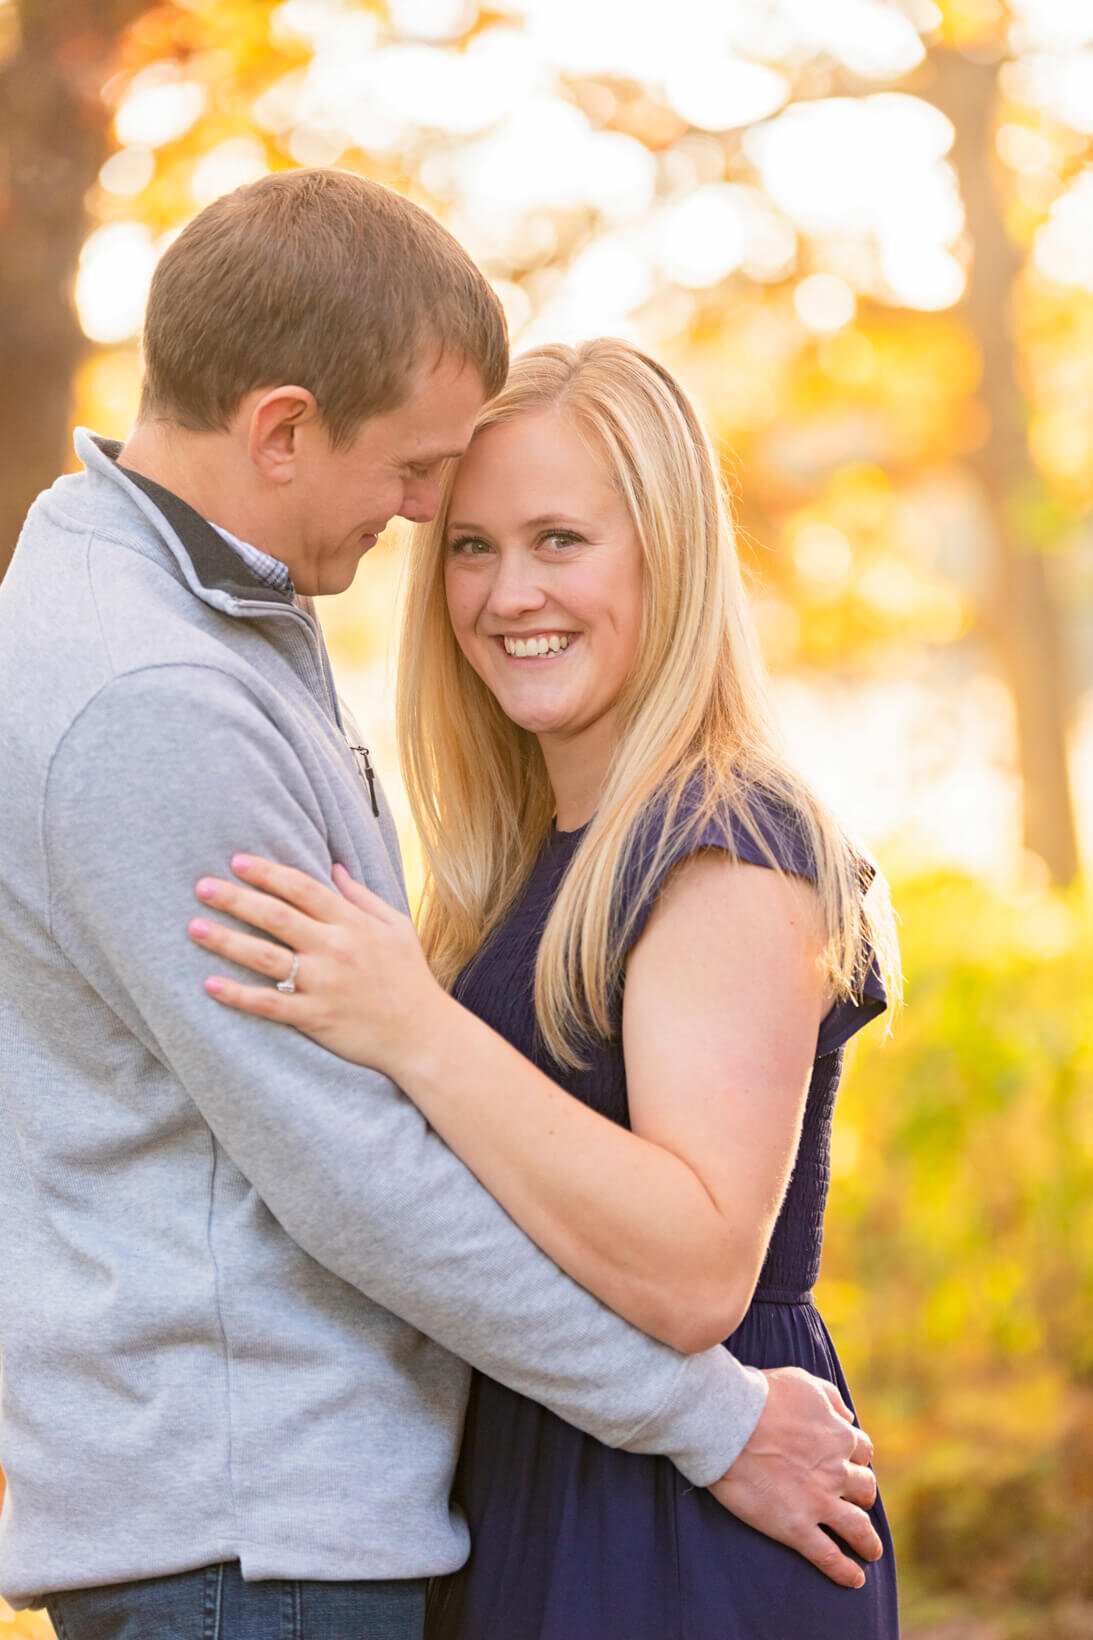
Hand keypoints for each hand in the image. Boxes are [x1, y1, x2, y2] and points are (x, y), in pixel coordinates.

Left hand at [189, 855, 442, 1074]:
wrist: (422, 1034)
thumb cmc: (409, 978)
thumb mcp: (396, 927)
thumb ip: (362, 896)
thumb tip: (334, 867)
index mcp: (352, 923)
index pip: (302, 888)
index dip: (268, 872)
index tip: (237, 861)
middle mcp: (334, 949)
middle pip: (275, 917)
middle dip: (235, 899)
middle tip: (201, 887)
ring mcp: (322, 984)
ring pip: (264, 957)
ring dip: (226, 941)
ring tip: (193, 928)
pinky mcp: (314, 1017)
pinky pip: (268, 1004)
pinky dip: (238, 995)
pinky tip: (210, 984)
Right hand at [709, 1366, 881, 1588]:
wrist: (726, 1422)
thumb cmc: (759, 1396)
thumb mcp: (802, 1382)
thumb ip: (830, 1398)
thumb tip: (849, 1417)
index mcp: (839, 1436)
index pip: (862, 1452)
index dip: (856, 1458)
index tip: (848, 1465)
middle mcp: (836, 1471)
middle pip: (865, 1489)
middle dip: (862, 1496)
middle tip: (853, 1503)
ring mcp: (818, 1502)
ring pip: (858, 1528)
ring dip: (867, 1541)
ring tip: (869, 1551)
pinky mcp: (796, 1528)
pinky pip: (829, 1557)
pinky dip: (845, 1572)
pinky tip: (854, 1579)